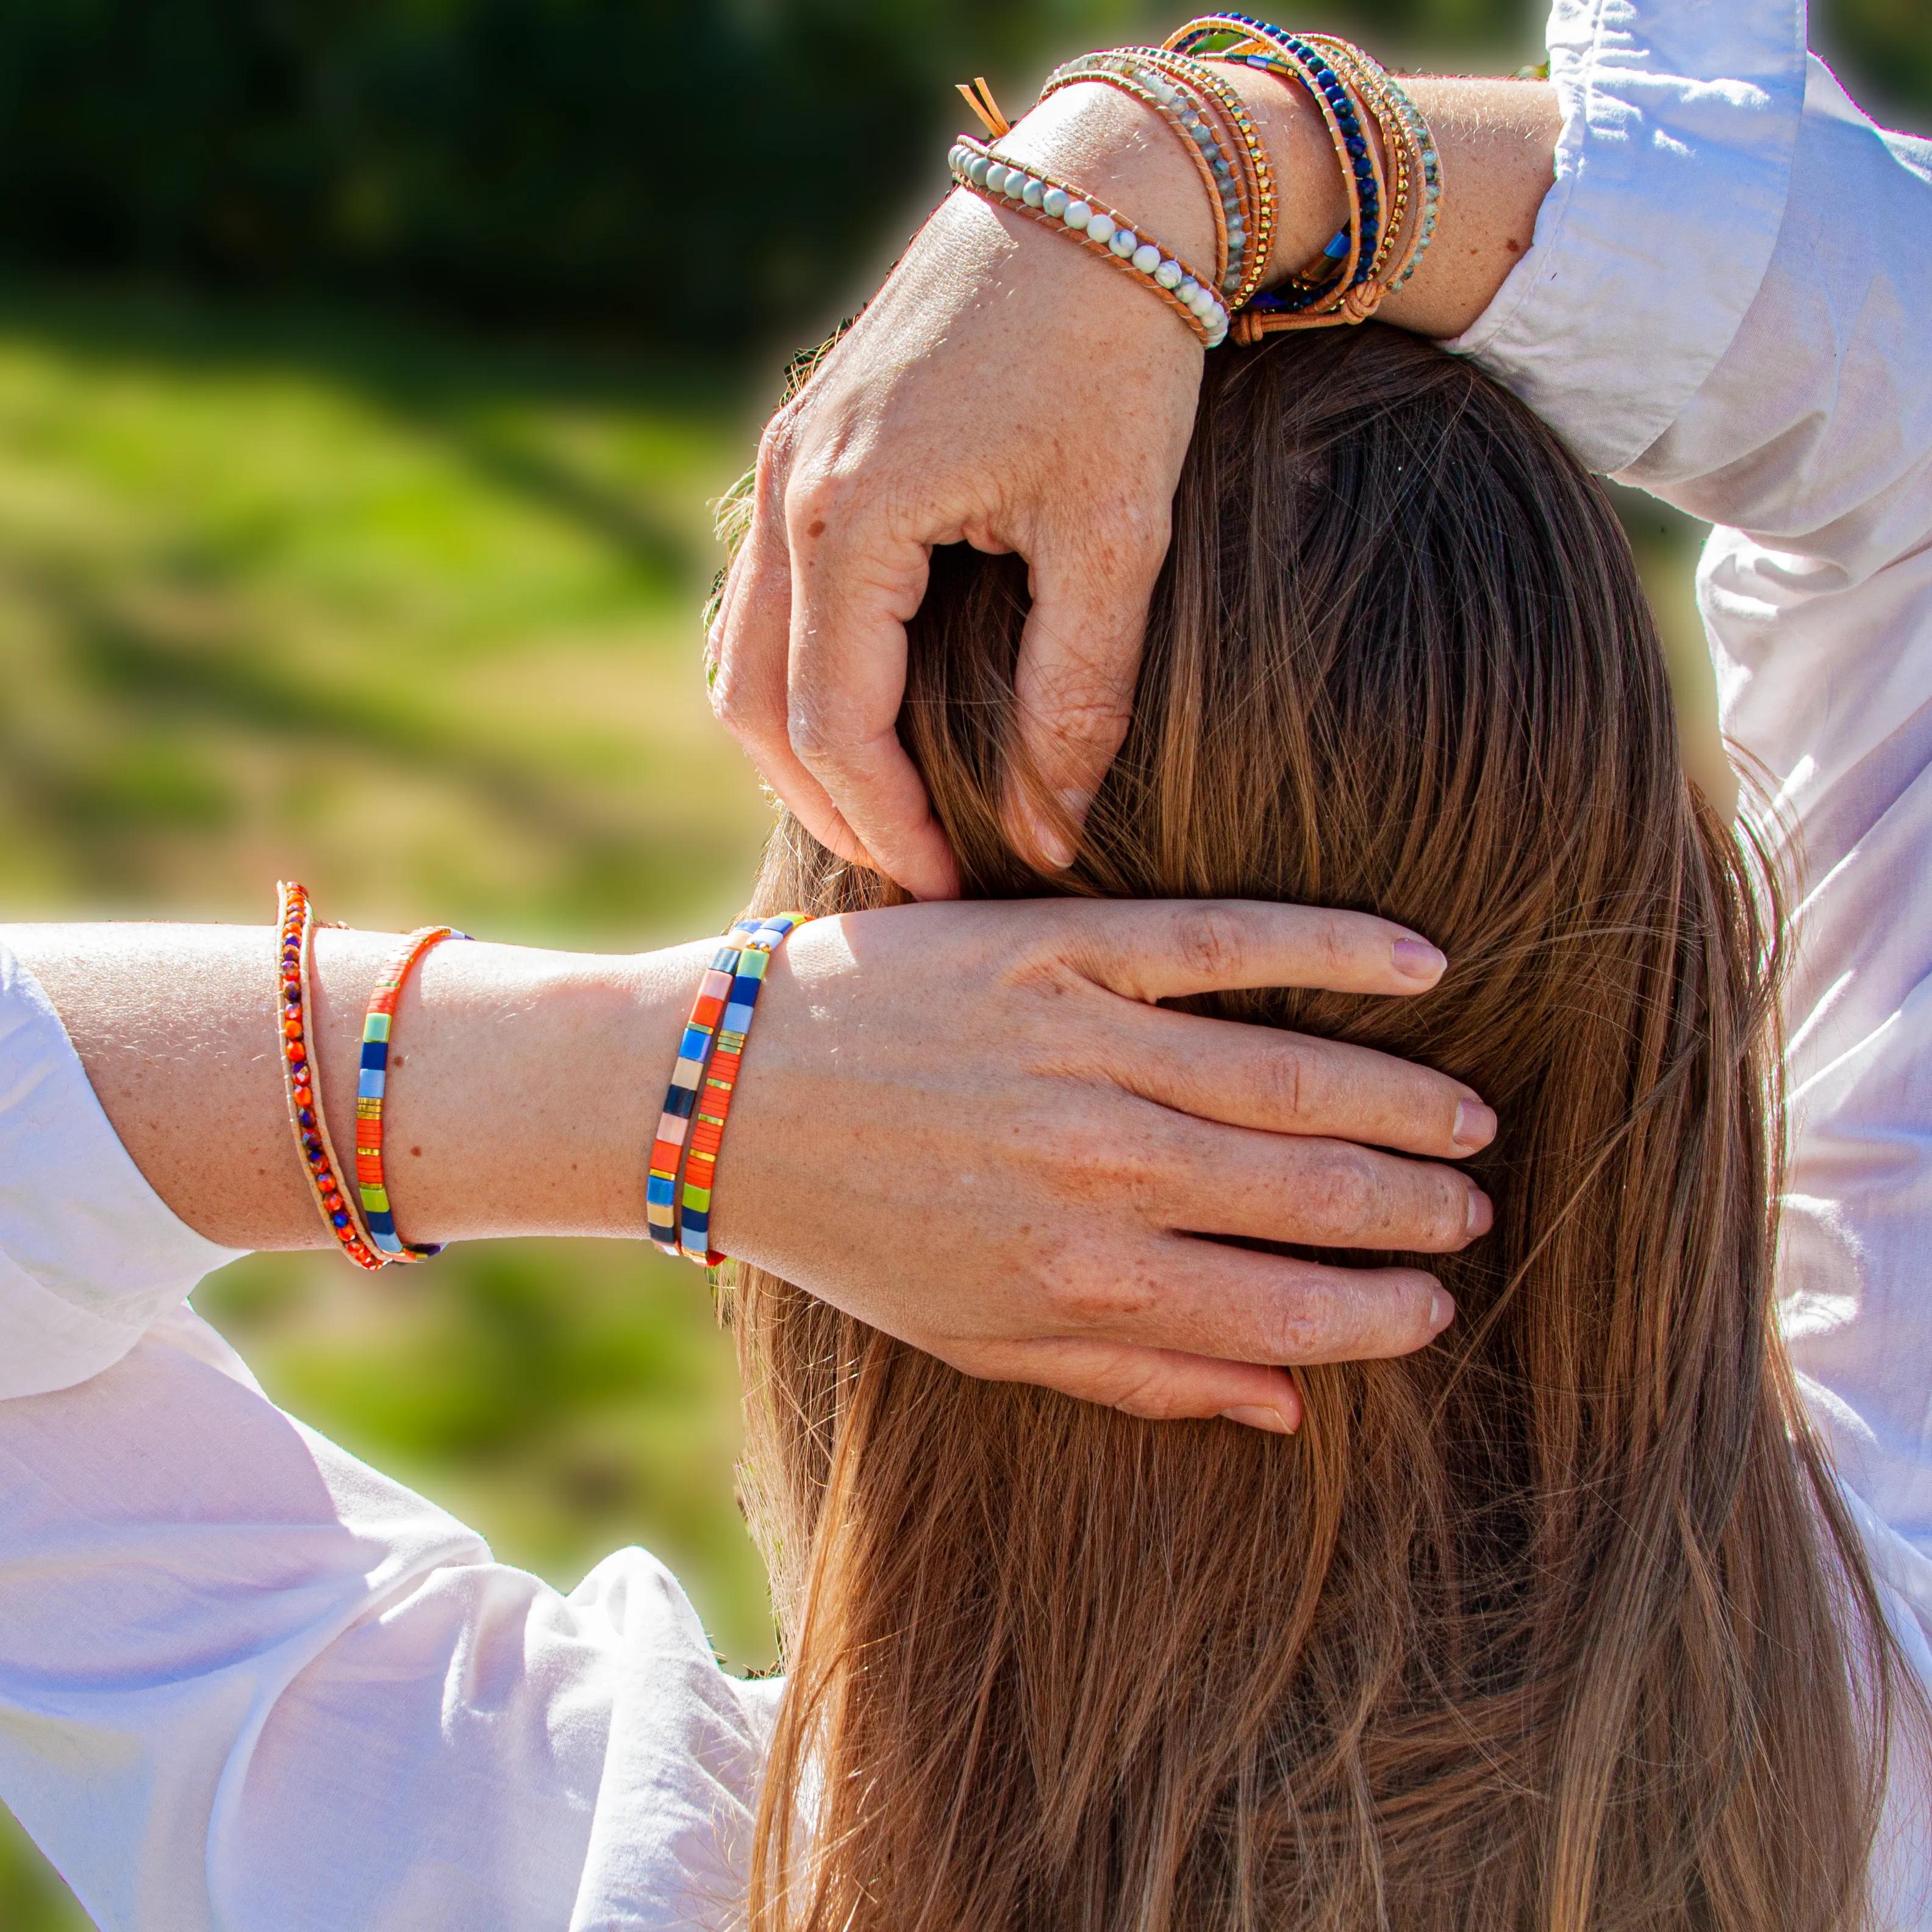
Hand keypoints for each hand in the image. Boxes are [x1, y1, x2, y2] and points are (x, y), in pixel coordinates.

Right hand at [707, 85, 1214, 898]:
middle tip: (910, 874)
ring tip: (886, 814)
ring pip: (745, 654)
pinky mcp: (808, 446)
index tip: (952, 887)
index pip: (832, 725)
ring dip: (800, 749)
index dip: (886, 825)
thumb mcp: (1112, 535)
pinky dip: (799, 676)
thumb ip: (1077, 694)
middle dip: (825, 806)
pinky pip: (767, 597)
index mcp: (851, 516)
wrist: (1100, 195)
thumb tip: (1051, 836)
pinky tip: (869, 715)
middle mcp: (790, 492)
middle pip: (755, 705)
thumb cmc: (1119, 358)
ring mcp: (785, 462)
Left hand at [714, 898, 1495, 1433]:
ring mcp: (1085, 1049)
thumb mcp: (981, 1341)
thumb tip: (1285, 1406)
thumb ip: (1138, 1375)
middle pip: (1314, 1186)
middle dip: (1415, 1206)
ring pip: (1297, 1075)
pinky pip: (1226, 942)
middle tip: (1477, 1205)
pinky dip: (1334, 947)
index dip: (1381, 1308)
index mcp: (1087, 1278)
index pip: (1288, 1303)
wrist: (725, 1100)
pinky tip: (1418, 963)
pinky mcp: (1058, 949)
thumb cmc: (858, 1233)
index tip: (1437, 1301)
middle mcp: (1104, 1168)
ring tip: (1468, 1118)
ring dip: (1403, 1100)